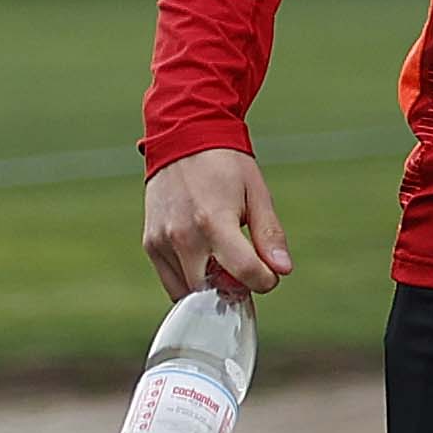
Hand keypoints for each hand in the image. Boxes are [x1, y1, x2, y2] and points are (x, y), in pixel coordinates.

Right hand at [141, 147, 288, 301]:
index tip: (269, 274)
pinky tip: (206, 261)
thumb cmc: (225, 166)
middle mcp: (182, 236)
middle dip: (236, 289)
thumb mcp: (257, 194)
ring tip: (225, 265)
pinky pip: (171, 280)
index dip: (265, 281)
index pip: (244, 272)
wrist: (183, 140)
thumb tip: (283, 270)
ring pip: (188, 292)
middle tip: (247, 272)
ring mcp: (162, 241)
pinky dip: (190, 281)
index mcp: (213, 222)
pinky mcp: (150, 243)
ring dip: (211, 288)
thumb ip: (269, 235)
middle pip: (213, 290)